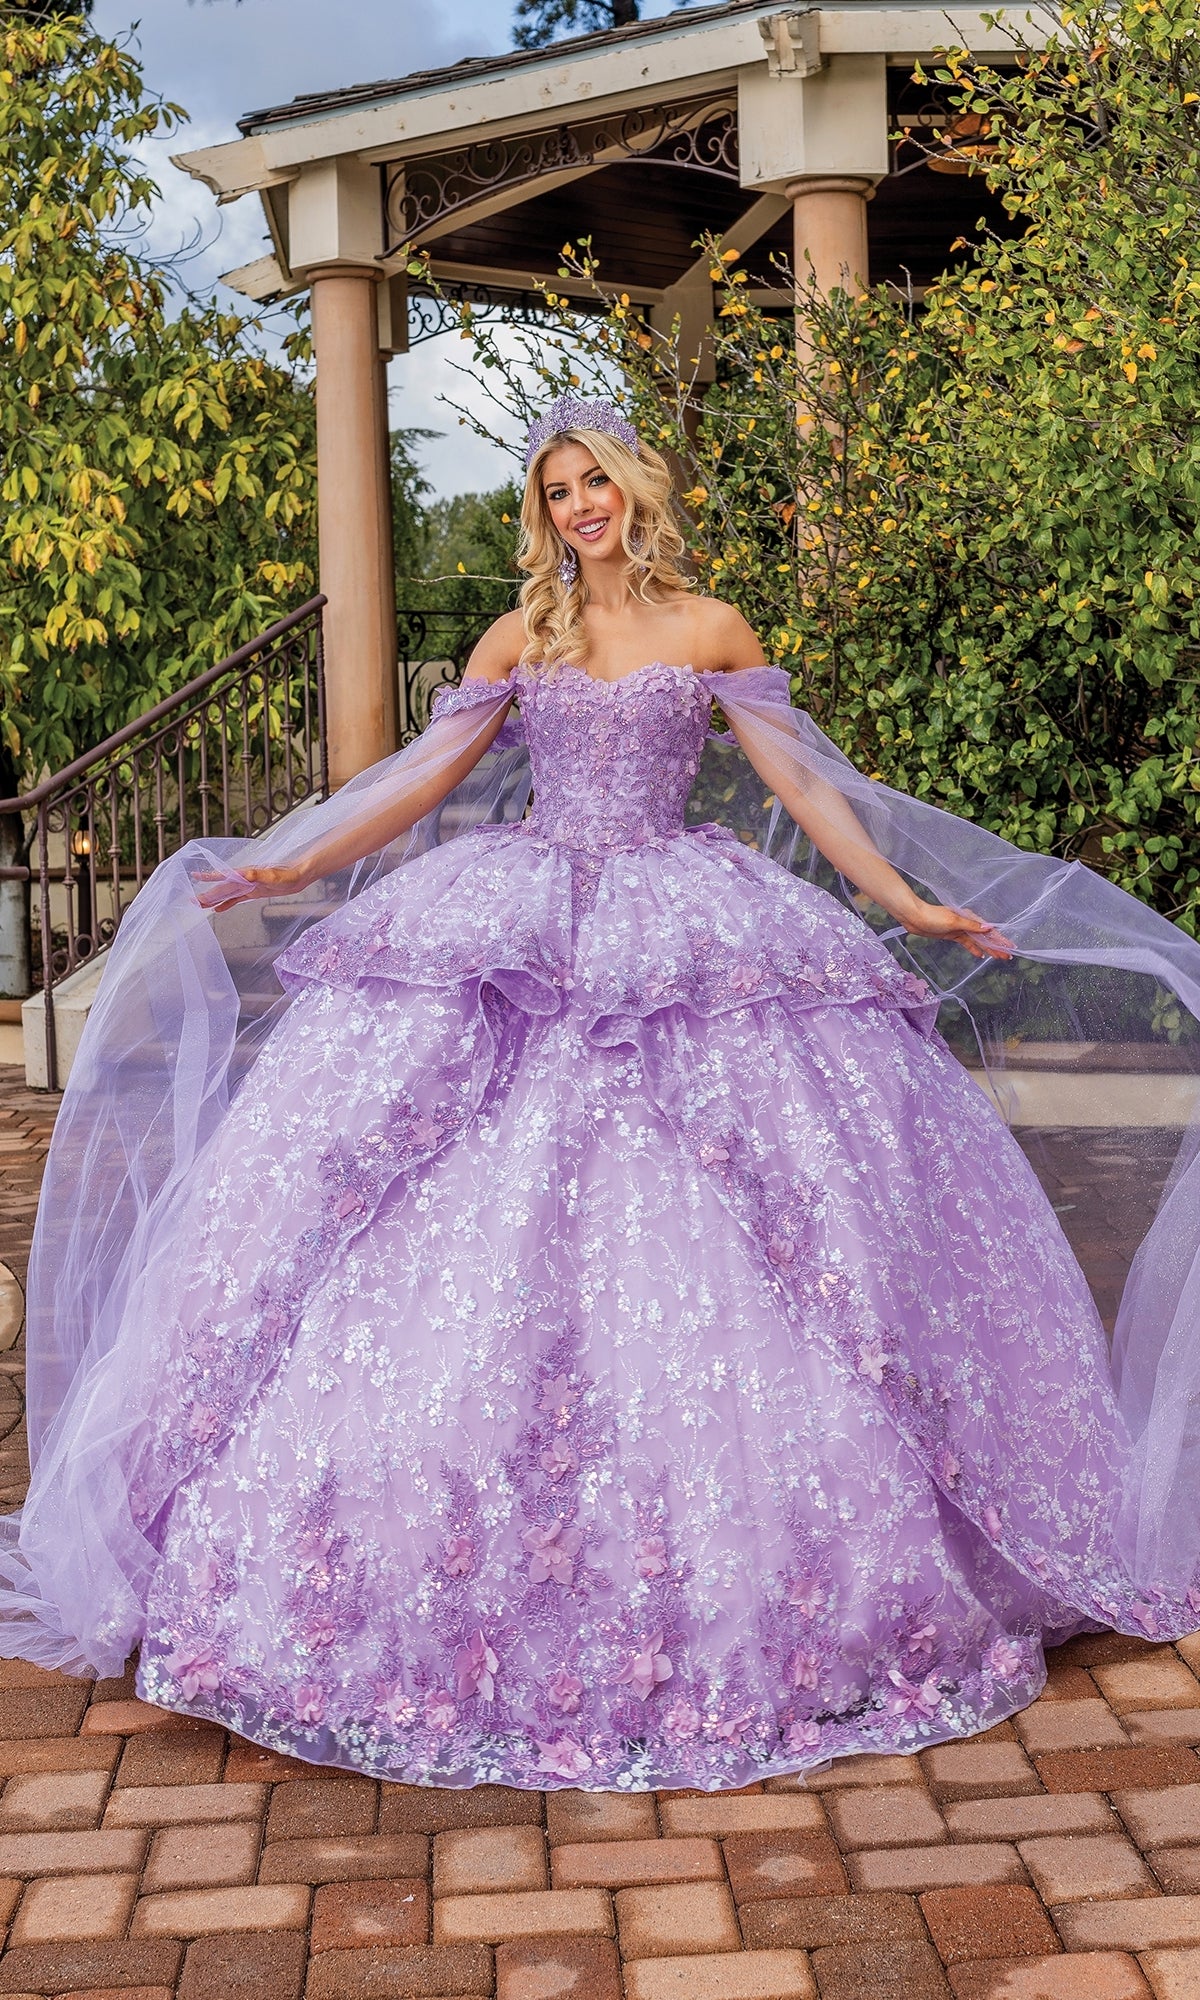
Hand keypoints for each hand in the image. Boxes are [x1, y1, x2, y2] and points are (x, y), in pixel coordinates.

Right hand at [193, 863, 309, 913]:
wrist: (299, 876)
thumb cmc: (287, 874)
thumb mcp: (273, 876)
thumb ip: (258, 874)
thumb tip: (245, 873)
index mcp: (246, 874)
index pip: (224, 877)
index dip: (210, 877)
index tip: (195, 876)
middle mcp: (244, 880)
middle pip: (222, 888)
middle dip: (207, 894)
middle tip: (192, 901)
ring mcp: (248, 886)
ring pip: (227, 894)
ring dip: (214, 899)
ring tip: (200, 905)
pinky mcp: (254, 892)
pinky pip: (236, 899)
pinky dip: (226, 904)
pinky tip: (218, 909)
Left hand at [901, 902, 1014, 960]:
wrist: (915, 917)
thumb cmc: (933, 916)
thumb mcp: (954, 921)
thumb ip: (972, 926)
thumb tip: (989, 928)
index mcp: (970, 917)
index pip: (989, 930)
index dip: (1000, 939)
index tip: (1010, 947)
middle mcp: (967, 923)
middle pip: (985, 937)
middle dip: (997, 946)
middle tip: (1008, 956)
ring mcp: (960, 929)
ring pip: (978, 941)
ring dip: (988, 949)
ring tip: (999, 957)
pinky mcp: (953, 935)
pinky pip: (967, 943)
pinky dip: (974, 949)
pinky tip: (981, 955)